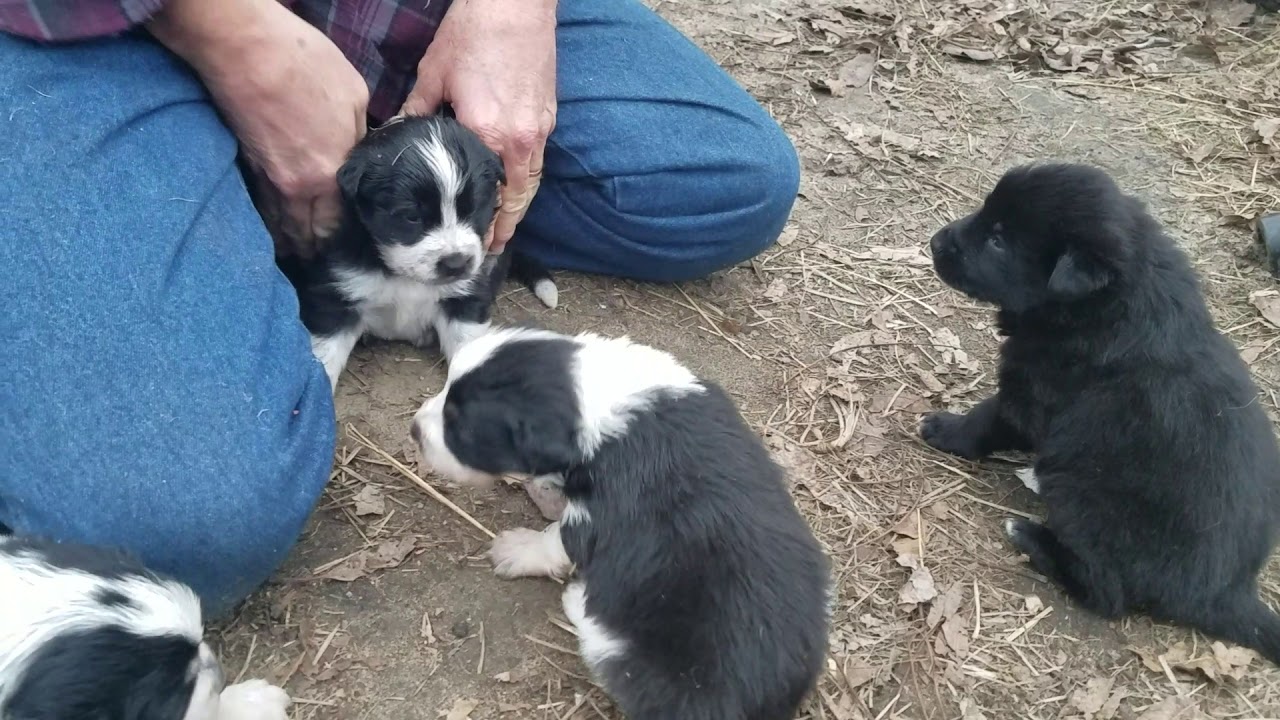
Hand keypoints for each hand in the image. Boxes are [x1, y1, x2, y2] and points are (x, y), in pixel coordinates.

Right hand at [148, 0, 368, 256]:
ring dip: (290, 243)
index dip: (344, 238)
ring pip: (279, 226)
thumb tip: (357, 154)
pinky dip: (270, 222)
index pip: (338, 224)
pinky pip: (263, 207)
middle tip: (323, 261)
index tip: (351, 248)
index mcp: (330, 175)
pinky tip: (276, 228)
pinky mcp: (245, 164)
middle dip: (315, 250)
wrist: (247, 48)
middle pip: (306, 234)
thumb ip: (358, 137)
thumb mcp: (354, 98)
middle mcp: (296, 188)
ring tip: (299, 256)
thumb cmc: (306, 65)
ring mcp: (266, 178)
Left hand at [400, 0, 557, 253]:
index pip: (487, 196)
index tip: (470, 245)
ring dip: (518, 207)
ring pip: (531, 183)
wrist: (516, 5)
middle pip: (517, 199)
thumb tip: (399, 133)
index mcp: (489, 136)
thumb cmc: (473, 34)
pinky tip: (514, 185)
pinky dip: (526, 180)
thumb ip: (417, 112)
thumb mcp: (433, 75)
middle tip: (493, 249)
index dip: (480, 224)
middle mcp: (520, 141)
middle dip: (505, 227)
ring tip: (505, 228)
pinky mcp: (548, 116)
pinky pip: (538, 161)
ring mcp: (539, 130)